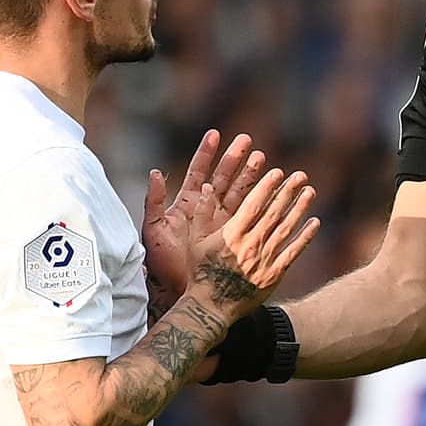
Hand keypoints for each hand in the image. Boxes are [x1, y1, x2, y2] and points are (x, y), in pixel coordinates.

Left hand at [143, 130, 266, 304]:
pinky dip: (259, 202)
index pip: (197, 172)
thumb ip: (154, 201)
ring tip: (263, 158)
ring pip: (238, 192)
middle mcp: (205, 210)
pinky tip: (271, 190)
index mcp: (186, 204)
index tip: (216, 134)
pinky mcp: (232, 236)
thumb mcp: (154, 230)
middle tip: (247, 140)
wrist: (176, 291)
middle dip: (234, 158)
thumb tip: (154, 172)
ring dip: (250, 175)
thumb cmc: (161, 263)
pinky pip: (248, 215)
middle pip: (222, 178)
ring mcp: (221, 222)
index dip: (206, 153)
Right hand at [188, 168, 319, 321]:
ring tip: (310, 192)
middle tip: (301, 175)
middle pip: (274, 213)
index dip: (267, 187)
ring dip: (300, 209)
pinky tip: (315, 222)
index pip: (253, 205)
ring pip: (287, 229)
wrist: (211, 309)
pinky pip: (293, 252)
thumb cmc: (201, 273)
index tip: (278, 172)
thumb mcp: (196, 242)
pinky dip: (305, 237)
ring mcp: (265, 259)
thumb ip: (203, 214)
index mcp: (232, 234)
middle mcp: (251, 244)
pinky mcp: (274, 274)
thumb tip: (208, 187)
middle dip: (288, 192)